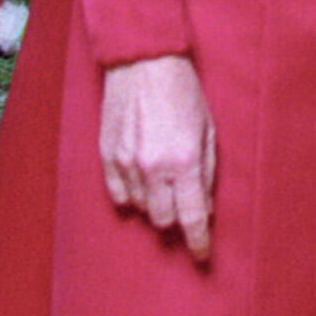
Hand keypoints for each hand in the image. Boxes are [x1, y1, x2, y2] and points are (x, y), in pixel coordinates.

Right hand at [98, 55, 217, 263]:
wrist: (144, 60)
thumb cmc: (182, 91)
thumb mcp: (208, 130)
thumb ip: (206, 172)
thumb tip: (203, 208)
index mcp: (184, 161)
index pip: (192, 218)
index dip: (198, 242)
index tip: (202, 255)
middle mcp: (154, 167)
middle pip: (163, 219)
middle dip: (176, 216)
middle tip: (181, 199)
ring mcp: (127, 162)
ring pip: (140, 207)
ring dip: (154, 201)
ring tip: (161, 176)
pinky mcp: (107, 155)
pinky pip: (118, 193)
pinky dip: (131, 192)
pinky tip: (140, 175)